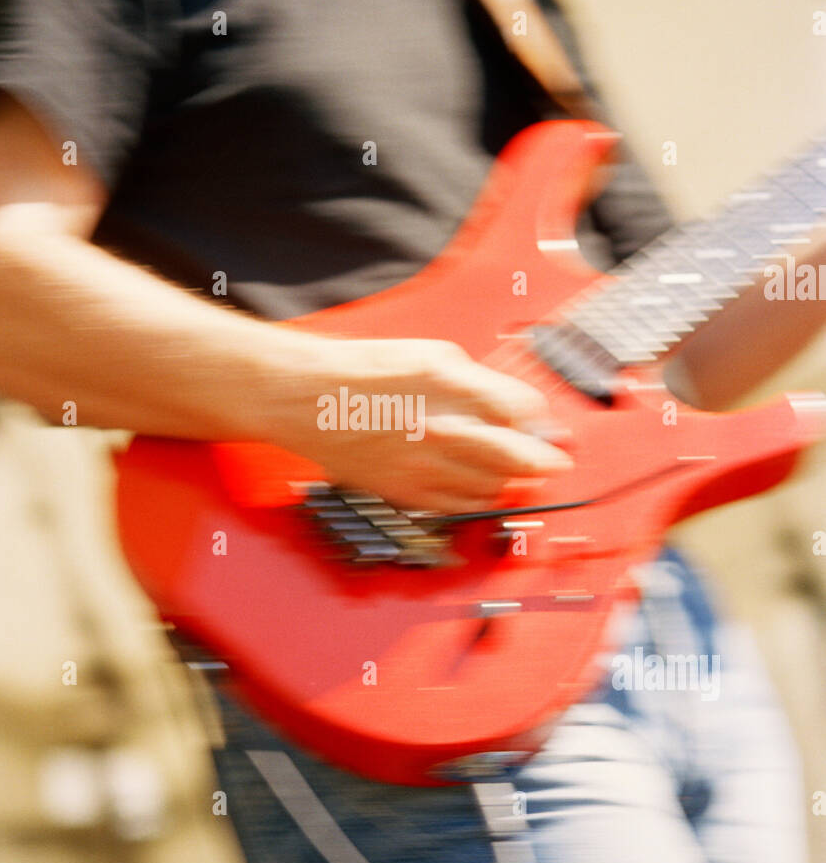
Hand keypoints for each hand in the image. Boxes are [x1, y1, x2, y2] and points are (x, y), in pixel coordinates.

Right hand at [249, 334, 571, 513]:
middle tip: (556, 461)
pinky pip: (459, 506)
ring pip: (492, 486)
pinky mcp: (406, 492)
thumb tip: (517, 408)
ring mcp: (424, 467)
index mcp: (452, 387)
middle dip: (544, 460)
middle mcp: (442, 430)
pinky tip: (481, 487)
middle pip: (518, 458)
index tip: (551, 427)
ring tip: (516, 471)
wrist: (307, 399)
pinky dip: (479, 499)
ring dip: (512, 480)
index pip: (524, 411)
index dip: (544, 421)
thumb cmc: (364, 371)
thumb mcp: (433, 355)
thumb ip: (480, 382)